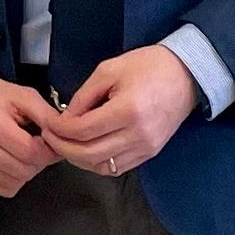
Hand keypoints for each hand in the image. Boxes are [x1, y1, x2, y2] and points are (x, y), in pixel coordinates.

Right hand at [0, 77, 61, 197]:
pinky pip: (3, 189)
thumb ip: (47, 115)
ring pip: (16, 183)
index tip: (49, 142)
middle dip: (38, 161)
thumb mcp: (24, 96)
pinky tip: (8, 160)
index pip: (30, 153)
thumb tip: (64, 137)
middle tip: (35, 145)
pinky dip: (12, 179)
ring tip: (20, 151)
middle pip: (24, 170)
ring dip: (26, 171)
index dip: (48, 151)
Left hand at [44, 45, 200, 176]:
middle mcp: (138, 135)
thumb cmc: (147, 66)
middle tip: (50, 136)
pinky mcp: (150, 153)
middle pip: (89, 154)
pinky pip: (117, 168)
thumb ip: (83, 96)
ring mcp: (147, 147)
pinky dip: (97, 163)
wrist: (186, 74)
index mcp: (127, 110)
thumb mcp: (108, 70)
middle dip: (63, 148)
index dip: (59, 130)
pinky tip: (86, 149)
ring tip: (65, 144)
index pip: (83, 131)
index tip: (48, 123)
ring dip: (78, 159)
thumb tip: (64, 119)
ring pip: (102, 166)